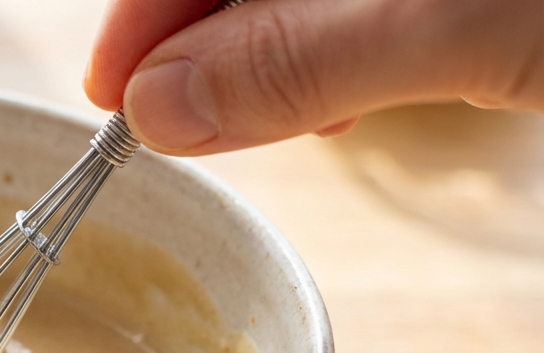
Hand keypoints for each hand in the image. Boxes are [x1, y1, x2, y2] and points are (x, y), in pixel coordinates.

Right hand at [84, 0, 543, 154]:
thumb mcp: (449, 25)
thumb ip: (297, 58)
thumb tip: (157, 107)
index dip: (137, 21)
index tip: (111, 102)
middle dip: (198, 53)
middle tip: (180, 133)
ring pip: (276, 12)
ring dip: (259, 72)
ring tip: (287, 126)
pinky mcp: (422, 12)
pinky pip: (334, 26)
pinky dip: (318, 73)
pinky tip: (342, 108)